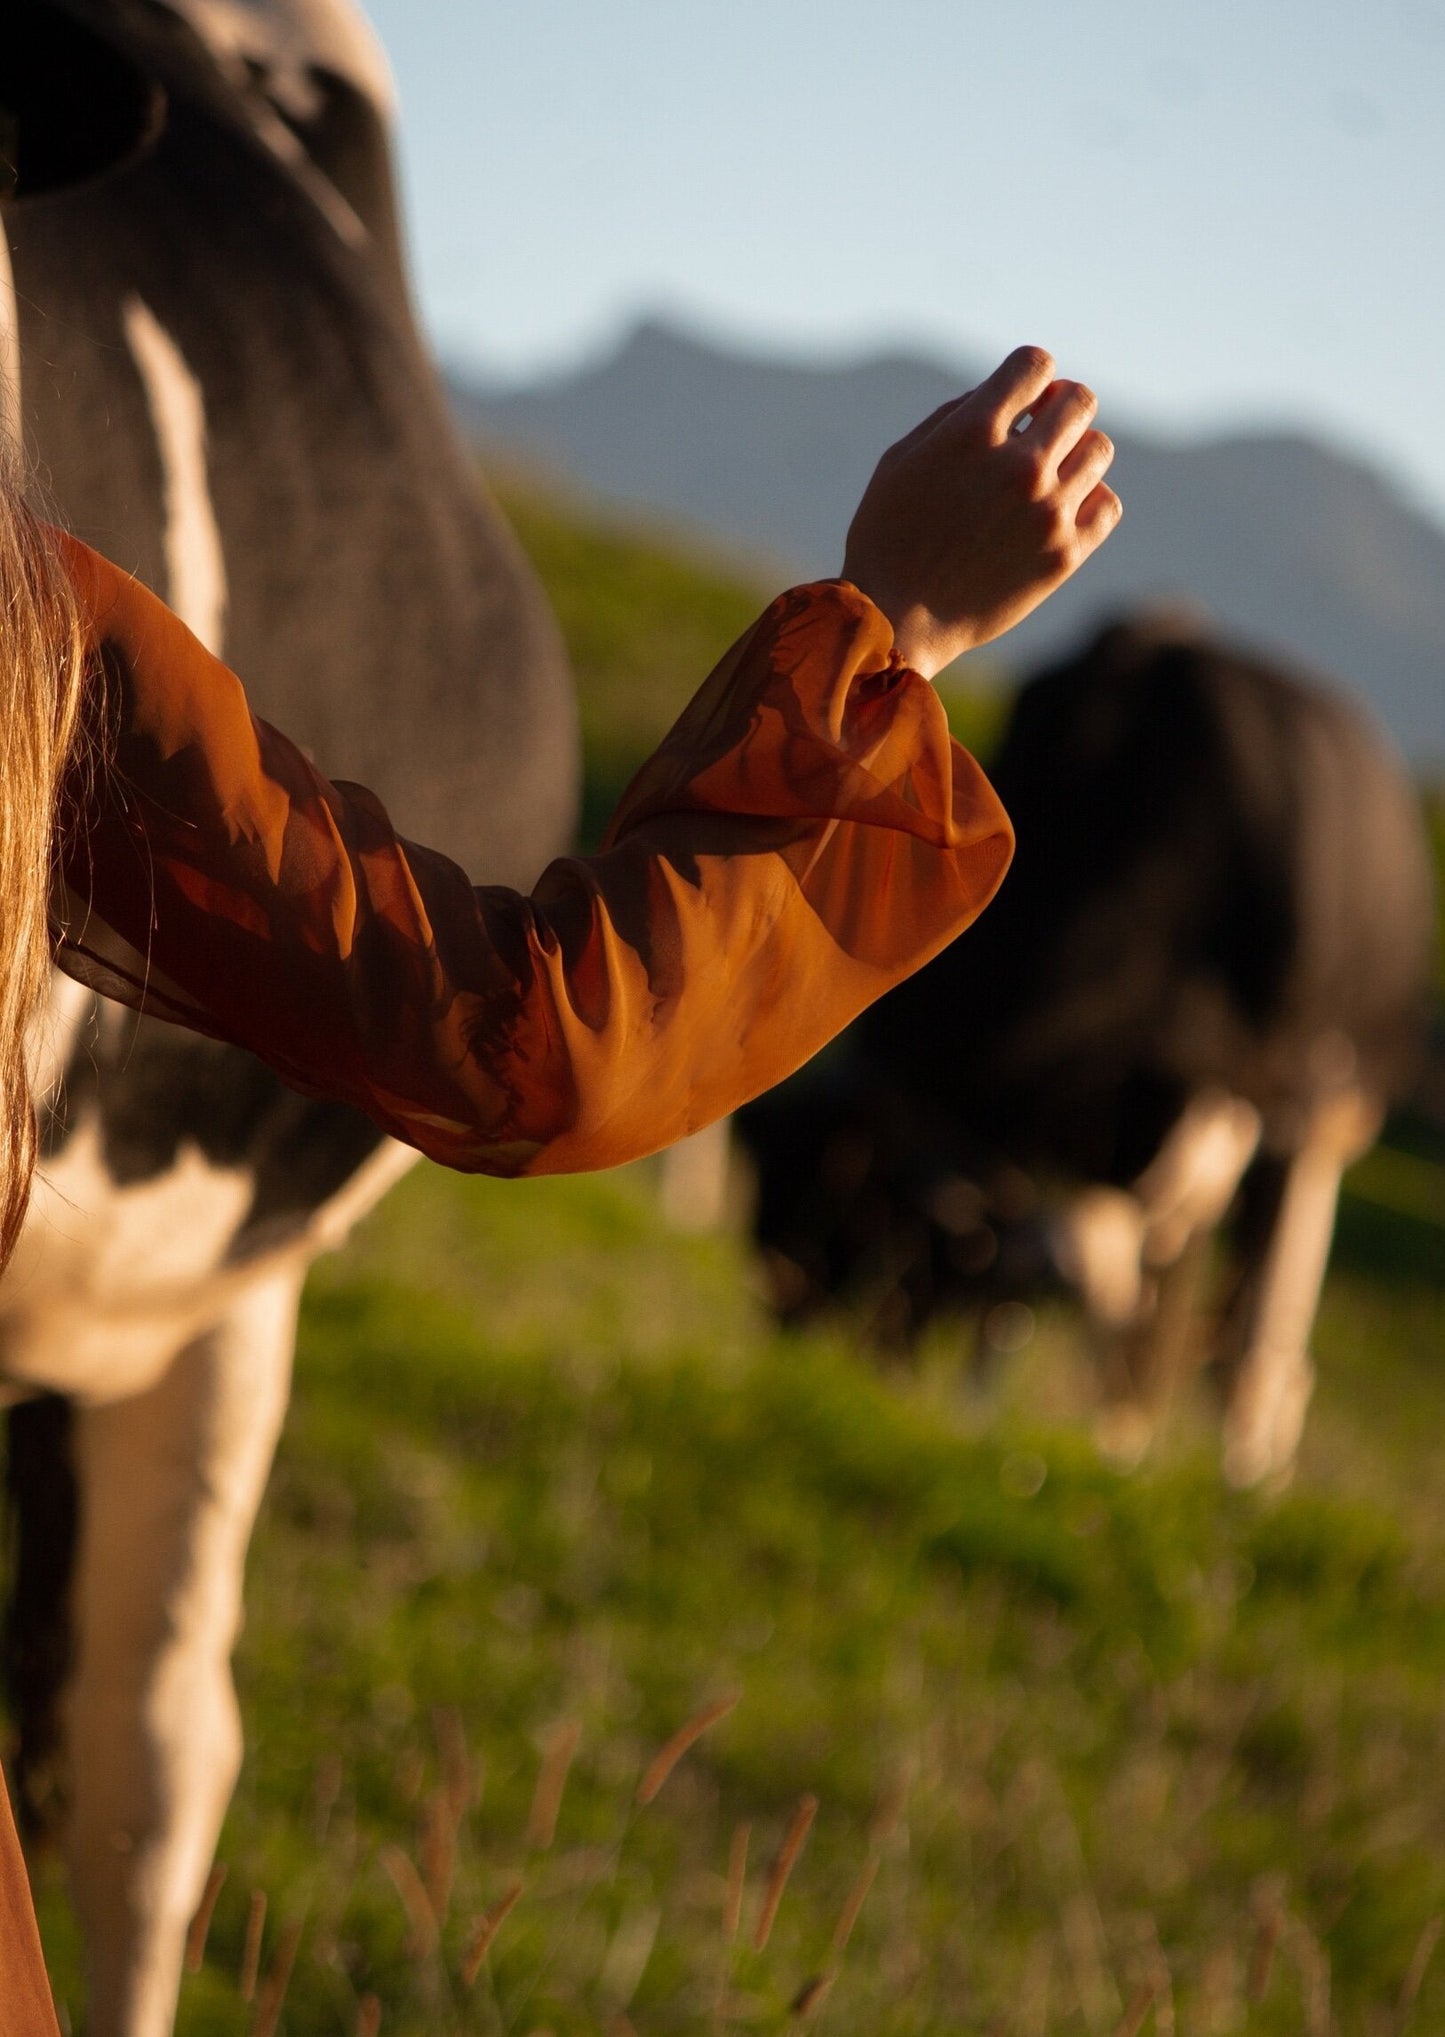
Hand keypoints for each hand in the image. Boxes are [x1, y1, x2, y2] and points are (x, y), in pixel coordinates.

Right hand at [841, 346, 1120, 677]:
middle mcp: (1019, 466)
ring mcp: (1047, 512)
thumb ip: (955, 417)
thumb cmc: (887, 539)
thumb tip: (1006, 398)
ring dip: (1074, 454)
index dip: (1029, 377)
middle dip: (1059, 408)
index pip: (1035, 364)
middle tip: (1038, 434)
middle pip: (1079, 401)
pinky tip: (1058, 511)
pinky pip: (1107, 504)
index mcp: (972, 433)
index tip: (1019, 401)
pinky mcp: (1064, 555)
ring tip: (1045, 478)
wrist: (896, 622)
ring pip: (1098, 448)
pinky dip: (1088, 500)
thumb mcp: (901, 461)